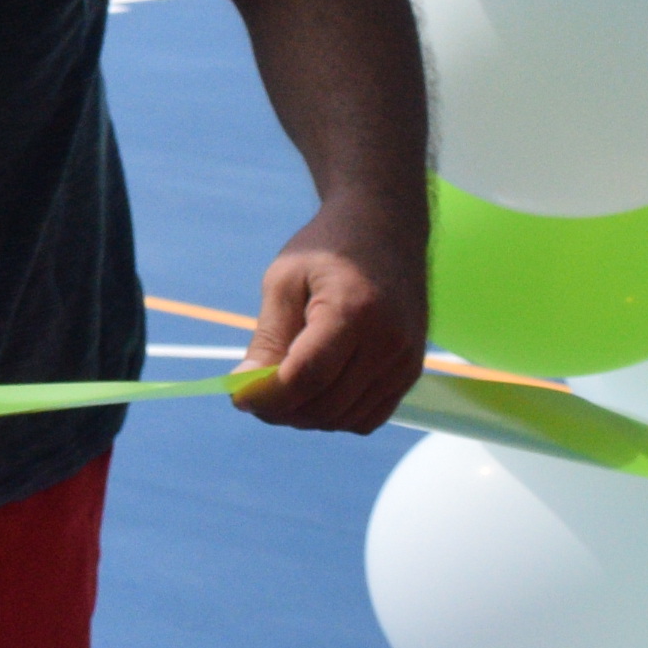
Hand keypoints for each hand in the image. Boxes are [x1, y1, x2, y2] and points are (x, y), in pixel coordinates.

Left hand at [232, 193, 427, 433]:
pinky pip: (368, 417)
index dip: (267, 397)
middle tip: (252, 394)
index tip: (237, 397)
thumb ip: (268, 338)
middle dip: (280, 410)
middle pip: (325, 404)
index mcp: (354, 312)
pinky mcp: (411, 372)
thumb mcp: (284, 280)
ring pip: (345, 418)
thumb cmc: (328, 248)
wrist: (386, 228)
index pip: (306, 377)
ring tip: (279, 391)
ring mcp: (405, 361)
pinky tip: (313, 393)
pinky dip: (335, 416)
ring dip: (305, 417)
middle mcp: (389, 343)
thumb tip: (245, 390)